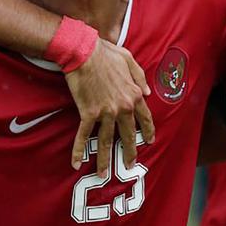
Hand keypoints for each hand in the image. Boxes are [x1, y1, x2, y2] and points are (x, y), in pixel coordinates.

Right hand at [65, 40, 153, 172]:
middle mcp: (123, 107)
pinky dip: (79, 150)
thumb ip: (140, 78)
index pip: (145, 118)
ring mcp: (106, 112)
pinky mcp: (88, 113)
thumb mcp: (130, 60)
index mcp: (134, 94)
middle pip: (128, 134)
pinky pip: (84, 135)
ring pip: (107, 140)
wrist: (84, 51)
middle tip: (130, 165)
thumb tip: (147, 93)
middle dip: (129, 152)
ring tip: (103, 173)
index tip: (149, 141)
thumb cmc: (106, 53)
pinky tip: (76, 163)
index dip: (148, 131)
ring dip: (105, 159)